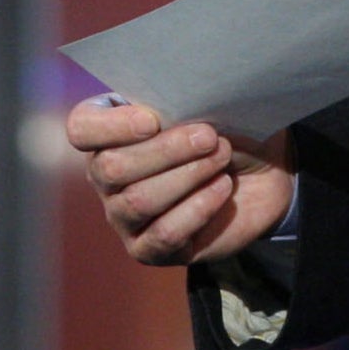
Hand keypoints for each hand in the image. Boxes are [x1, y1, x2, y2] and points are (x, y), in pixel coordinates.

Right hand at [66, 97, 294, 266]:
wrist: (266, 173)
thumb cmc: (230, 130)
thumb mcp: (213, 106)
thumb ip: (187, 101)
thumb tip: (182, 105)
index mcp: (112, 129)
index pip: (82, 127)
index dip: (111, 126)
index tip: (153, 120)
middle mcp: (106, 174)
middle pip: (110, 168)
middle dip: (167, 150)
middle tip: (211, 137)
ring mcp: (123, 216)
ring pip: (138, 201)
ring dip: (190, 175)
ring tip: (223, 157)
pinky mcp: (148, 249)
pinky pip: (164, 234)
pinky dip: (199, 206)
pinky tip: (223, 188)